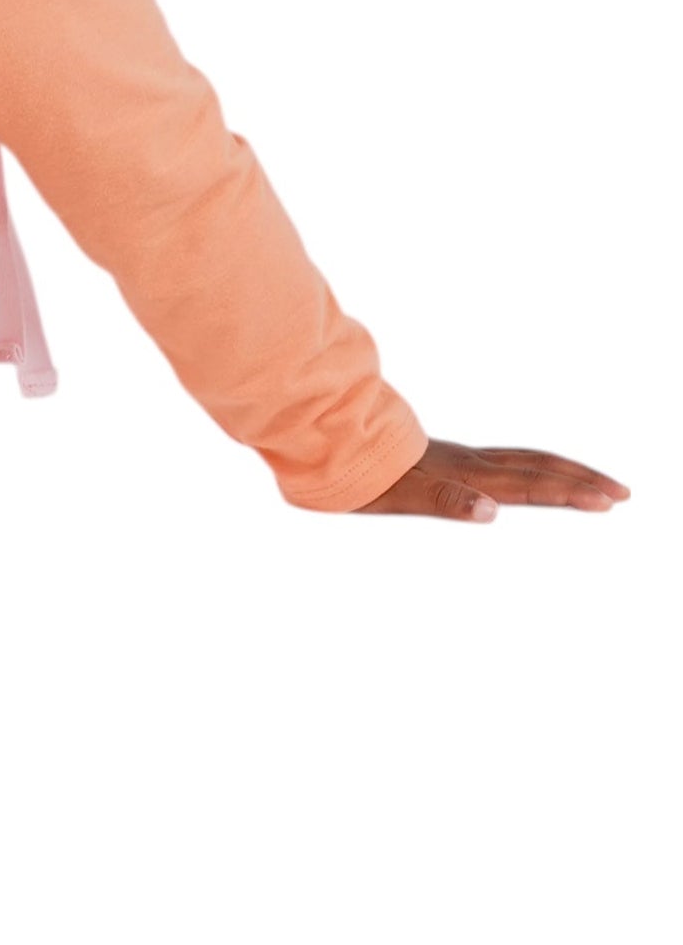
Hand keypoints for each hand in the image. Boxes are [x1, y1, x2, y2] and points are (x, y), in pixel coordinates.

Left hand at [356, 438, 628, 521]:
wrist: (322, 433)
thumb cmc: (356, 473)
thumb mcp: (398, 494)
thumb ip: (446, 500)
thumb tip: (492, 510)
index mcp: (465, 474)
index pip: (530, 484)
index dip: (570, 492)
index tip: (609, 501)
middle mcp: (467, 462)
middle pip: (537, 467)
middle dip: (580, 480)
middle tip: (622, 491)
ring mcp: (457, 456)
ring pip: (522, 459)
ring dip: (560, 469)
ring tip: (589, 481)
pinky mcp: (444, 456)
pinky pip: (501, 459)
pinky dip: (529, 466)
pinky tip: (527, 474)